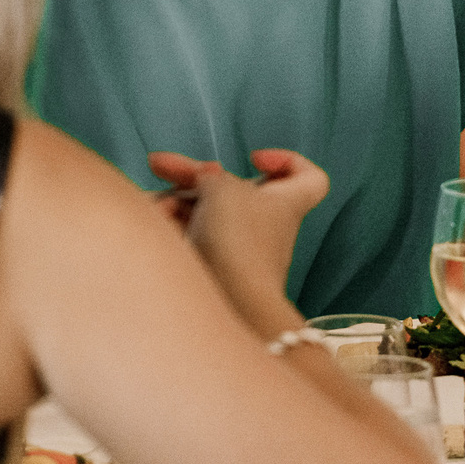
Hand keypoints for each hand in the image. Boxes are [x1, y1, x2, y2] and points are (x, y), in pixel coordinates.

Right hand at [147, 149, 328, 331]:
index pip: (309, 178)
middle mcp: (263, 225)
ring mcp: (236, 247)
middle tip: (161, 165)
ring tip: (157, 208)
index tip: (255, 159)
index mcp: (284, 203)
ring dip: (174, 203)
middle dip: (192, 176)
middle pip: (230, 190)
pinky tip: (155, 224)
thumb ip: (210, 174)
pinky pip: (189, 237)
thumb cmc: (239, 243)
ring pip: (202, 213)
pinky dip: (171, 227)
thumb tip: (202, 177)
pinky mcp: (212, 268)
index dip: (286, 161)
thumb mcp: (224, 189)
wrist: (228, 304)